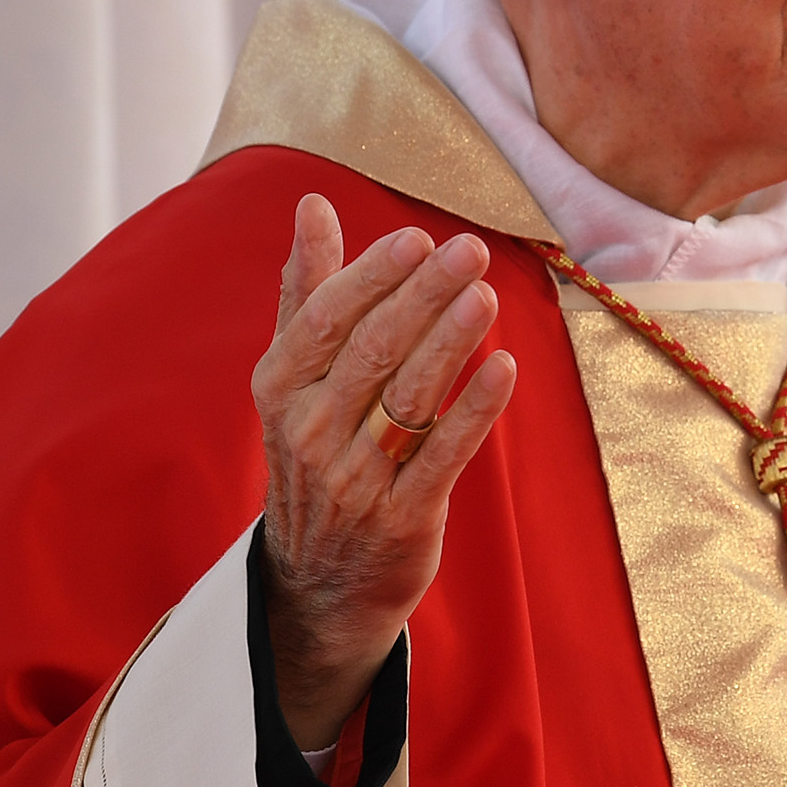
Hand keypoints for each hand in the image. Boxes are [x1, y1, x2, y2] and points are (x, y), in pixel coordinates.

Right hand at [252, 195, 516, 748]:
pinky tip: (505, 365)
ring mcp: (355, 478)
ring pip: (408, 397)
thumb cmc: (316, 453)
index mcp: (281, 388)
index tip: (417, 237)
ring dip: (450, 341)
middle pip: (372, 350)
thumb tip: (311, 205)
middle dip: (423, 295)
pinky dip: (475, 408)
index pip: (325, 319)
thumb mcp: (296, 378)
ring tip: (487, 294)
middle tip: (470, 251)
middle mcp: (310, 431)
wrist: (320, 581)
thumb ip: (307, 290)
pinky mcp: (403, 516)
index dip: (372, 276)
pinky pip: (443, 454)